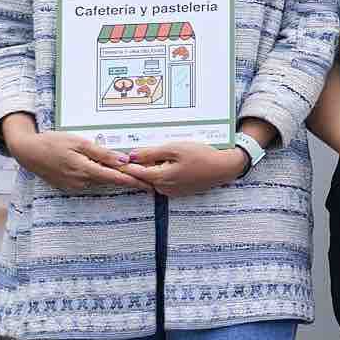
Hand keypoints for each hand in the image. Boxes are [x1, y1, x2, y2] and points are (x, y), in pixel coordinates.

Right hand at [6, 122, 146, 195]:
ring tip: (130, 172)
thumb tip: (123, 160)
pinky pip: (88, 181)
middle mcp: (80, 182)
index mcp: (84, 170)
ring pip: (99, 181)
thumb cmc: (52, 142)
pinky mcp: (68, 186)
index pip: (115, 178)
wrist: (27, 152)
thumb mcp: (78, 143)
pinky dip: (97, 176)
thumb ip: (102, 153)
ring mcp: (73, 186)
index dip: (134, 181)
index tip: (149, 184)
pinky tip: (102, 169)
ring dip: (112, 176)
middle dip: (127, 179)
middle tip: (147, 177)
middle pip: (109, 180)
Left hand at [123, 138, 255, 199]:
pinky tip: (170, 161)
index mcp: (160, 177)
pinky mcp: (179, 190)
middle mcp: (163, 188)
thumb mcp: (174, 149)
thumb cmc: (202, 156)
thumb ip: (151, 153)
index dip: (123, 164)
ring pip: (153, 179)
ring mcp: (172, 191)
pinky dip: (162, 172)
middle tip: (134, 151)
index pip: (134, 172)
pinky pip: (164, 181)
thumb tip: (131, 155)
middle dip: (138, 165)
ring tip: (157, 154)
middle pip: (142, 176)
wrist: (224, 167)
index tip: (115, 157)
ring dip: (151, 168)